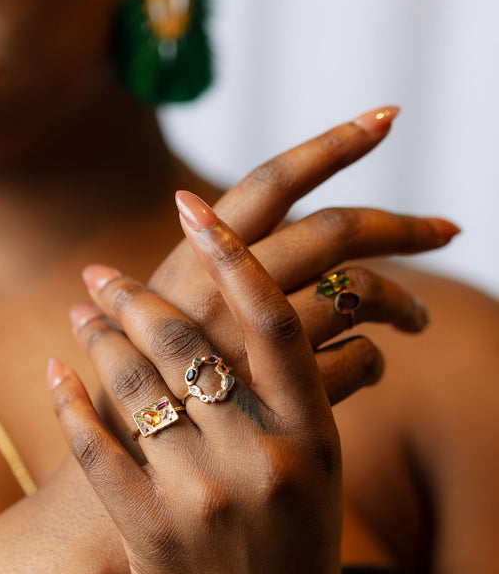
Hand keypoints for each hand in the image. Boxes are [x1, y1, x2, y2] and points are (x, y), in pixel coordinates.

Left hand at [49, 193, 348, 573]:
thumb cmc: (299, 547)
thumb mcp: (320, 465)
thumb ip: (300, 392)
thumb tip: (272, 312)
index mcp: (313, 432)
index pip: (274, 321)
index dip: (233, 255)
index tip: (193, 205)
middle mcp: (264, 457)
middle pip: (188, 343)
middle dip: (136, 295)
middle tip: (102, 272)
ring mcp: (205, 497)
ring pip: (135, 385)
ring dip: (98, 336)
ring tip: (82, 311)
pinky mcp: (153, 534)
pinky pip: (98, 447)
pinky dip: (70, 399)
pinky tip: (57, 369)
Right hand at [149, 107, 459, 404]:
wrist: (126, 456)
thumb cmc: (143, 371)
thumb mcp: (161, 302)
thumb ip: (217, 268)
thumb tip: (273, 234)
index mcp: (198, 256)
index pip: (273, 180)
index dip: (333, 144)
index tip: (387, 116)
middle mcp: (230, 290)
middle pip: (334, 232)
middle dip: (402, 226)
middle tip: (447, 228)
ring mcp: (258, 345)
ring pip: (358, 295)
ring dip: (402, 302)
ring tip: (417, 317)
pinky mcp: (284, 401)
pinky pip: (358, 362)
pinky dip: (376, 357)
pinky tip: (375, 361)